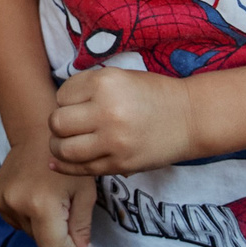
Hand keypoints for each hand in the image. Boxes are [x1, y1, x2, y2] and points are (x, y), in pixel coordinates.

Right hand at [0, 141, 95, 246]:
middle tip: (67, 213)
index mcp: (42, 205)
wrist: (37, 133)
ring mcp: (3, 201)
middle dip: (57, 236)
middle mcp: (17, 205)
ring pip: (28, 232)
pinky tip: (35, 197)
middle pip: (40, 241)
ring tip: (50, 200)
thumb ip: (82, 227)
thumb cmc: (67, 162)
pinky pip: (16, 221)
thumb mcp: (84, 194)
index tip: (80, 245)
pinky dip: (28, 217)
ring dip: (42, 226)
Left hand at [48, 66, 199, 175]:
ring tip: (66, 144)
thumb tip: (55, 107)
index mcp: (105, 82)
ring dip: (59, 148)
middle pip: (57, 123)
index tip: (78, 106)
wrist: (190, 117)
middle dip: (58, 125)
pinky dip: (66, 167)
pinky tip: (58, 163)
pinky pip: (82, 169)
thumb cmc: (152, 94)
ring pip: (64, 149)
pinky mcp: (120, 164)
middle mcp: (107, 110)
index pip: (62, 96)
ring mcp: (114, 140)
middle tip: (70, 126)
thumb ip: (89, 89)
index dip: (65, 102)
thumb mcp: (120, 77)